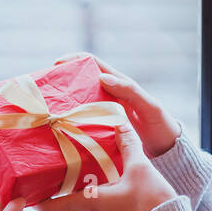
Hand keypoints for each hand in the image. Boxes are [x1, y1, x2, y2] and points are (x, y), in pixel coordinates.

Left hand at [35, 123, 176, 210]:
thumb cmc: (152, 204)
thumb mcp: (140, 168)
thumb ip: (128, 144)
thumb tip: (119, 123)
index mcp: (88, 204)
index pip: (49, 209)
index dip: (35, 201)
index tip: (26, 189)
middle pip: (68, 203)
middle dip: (63, 185)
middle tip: (59, 166)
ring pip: (88, 205)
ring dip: (86, 190)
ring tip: (88, 169)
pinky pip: (105, 210)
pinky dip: (102, 197)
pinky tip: (112, 182)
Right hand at [55, 52, 182, 158]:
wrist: (167, 150)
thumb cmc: (161, 125)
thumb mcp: (149, 106)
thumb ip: (130, 91)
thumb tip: (103, 77)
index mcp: (119, 84)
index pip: (93, 63)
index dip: (74, 60)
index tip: (56, 65)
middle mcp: (109, 95)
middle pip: (81, 82)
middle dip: (63, 81)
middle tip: (45, 89)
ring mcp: (104, 111)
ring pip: (79, 102)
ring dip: (63, 103)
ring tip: (47, 109)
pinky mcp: (102, 128)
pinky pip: (83, 120)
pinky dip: (70, 121)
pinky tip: (59, 129)